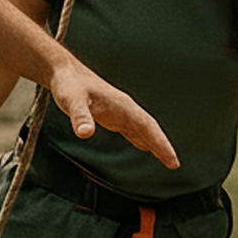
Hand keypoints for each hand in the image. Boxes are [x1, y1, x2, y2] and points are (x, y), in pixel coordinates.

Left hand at [48, 61, 179, 169]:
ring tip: (166, 160)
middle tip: (174, 165)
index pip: (148, 127)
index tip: (173, 161)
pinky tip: (144, 146)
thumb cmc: (68, 84)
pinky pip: (132, 129)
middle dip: (162, 146)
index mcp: (122, 106)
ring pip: (143, 129)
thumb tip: (86, 134)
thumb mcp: (71, 100)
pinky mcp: (111, 115)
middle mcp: (125, 109)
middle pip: (150, 129)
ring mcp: (119, 112)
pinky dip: (142, 139)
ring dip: (155, 143)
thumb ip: (80, 116)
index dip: (161, 144)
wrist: (63, 71)